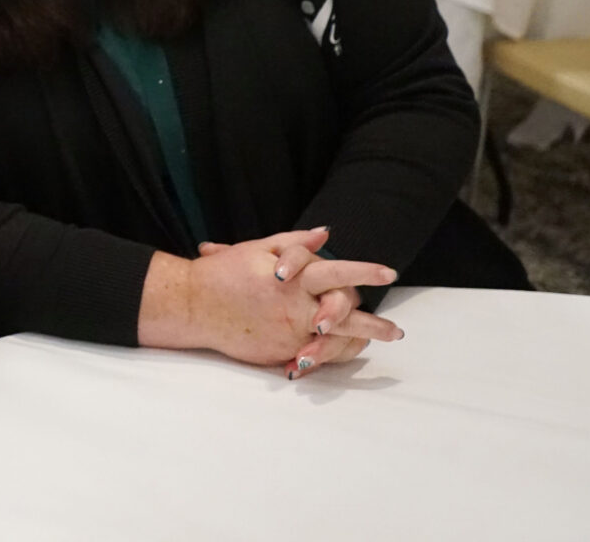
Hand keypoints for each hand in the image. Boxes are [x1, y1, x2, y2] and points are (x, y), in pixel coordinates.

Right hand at [178, 227, 398, 365]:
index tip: (389, 273)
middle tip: (397, 330)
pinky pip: (314, 355)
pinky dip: (332, 352)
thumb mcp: (257, 248)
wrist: (193, 306)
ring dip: (362, 341)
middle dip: (374, 323)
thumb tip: (327, 235)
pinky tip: (346, 351)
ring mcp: (289, 332)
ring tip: (380, 343)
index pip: (338, 272)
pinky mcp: (279, 351)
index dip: (365, 271)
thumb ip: (295, 242)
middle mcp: (296, 307)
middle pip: (346, 314)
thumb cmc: (223, 273)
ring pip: (336, 340)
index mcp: (293, 278)